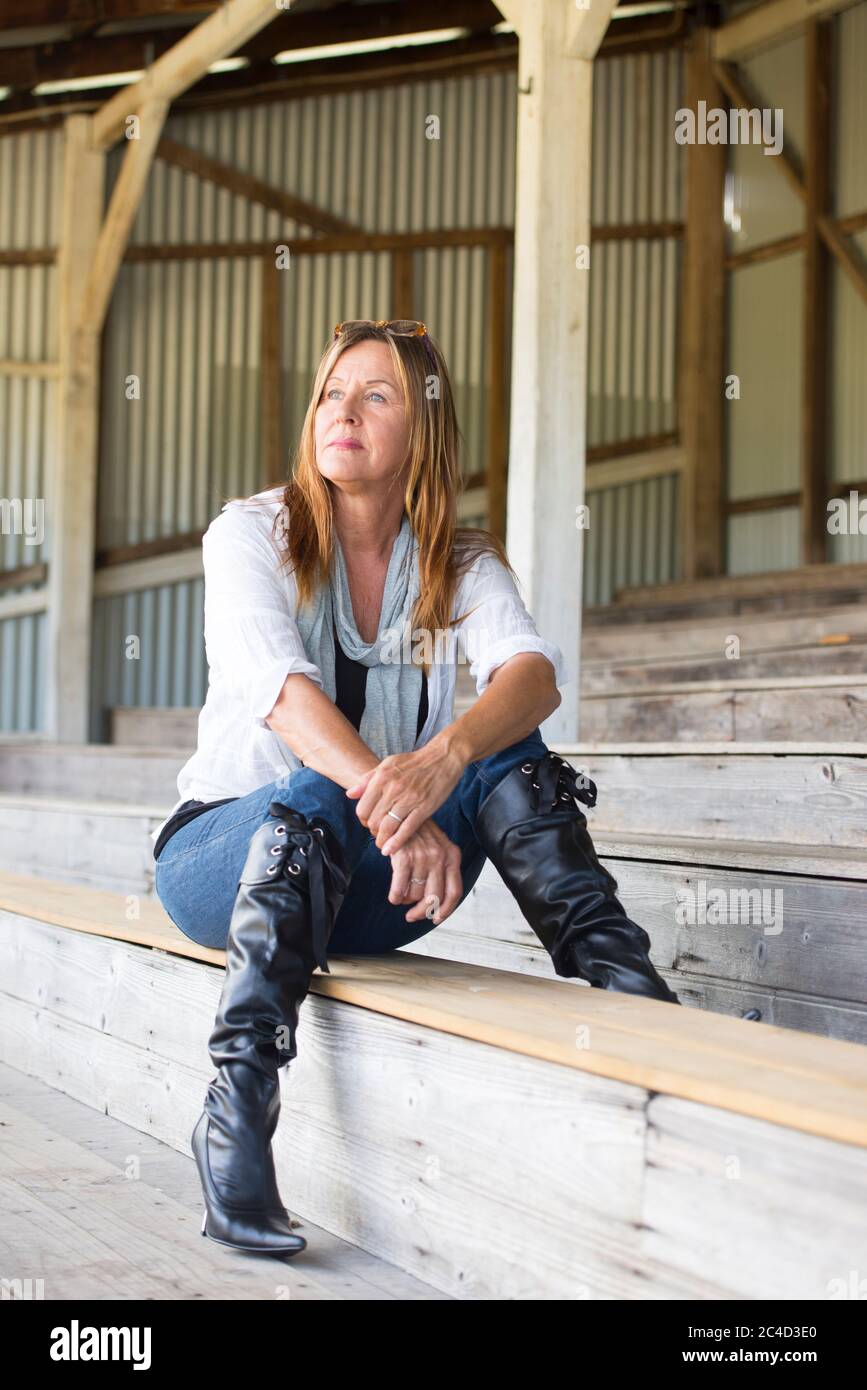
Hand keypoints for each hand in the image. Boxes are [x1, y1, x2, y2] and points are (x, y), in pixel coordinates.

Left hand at [345, 737, 465, 853]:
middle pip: (373, 821)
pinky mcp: (424, 808)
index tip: (369, 823)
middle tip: (378, 833)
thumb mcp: (387, 764)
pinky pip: (406, 830)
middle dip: (373, 831)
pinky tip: (390, 850)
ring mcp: (409, 799)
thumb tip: (350, 794)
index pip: (362, 809)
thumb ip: (367, 780)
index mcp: (382, 778)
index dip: (363, 820)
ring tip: (383, 843)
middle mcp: (393, 789)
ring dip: (382, 840)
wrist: (443, 757)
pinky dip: (396, 843)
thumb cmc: (414, 762)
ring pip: (387, 828)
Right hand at [386, 819, 462, 923]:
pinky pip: (400, 889)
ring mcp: (423, 857)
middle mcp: (440, 857)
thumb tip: (434, 903)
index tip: (435, 919)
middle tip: (412, 916)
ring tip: (401, 895)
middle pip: (434, 898)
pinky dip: (396, 897)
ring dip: (407, 900)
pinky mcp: (404, 857)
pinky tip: (393, 896)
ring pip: (416, 894)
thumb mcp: (438, 847)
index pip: (454, 892)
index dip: (446, 910)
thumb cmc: (418, 833)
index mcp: (453, 856)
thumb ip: (441, 871)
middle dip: (422, 912)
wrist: (399, 812)